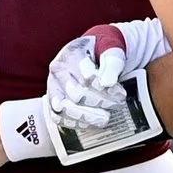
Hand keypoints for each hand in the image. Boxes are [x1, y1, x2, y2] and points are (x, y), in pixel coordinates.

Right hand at [48, 19, 170, 129]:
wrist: (91, 53)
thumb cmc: (102, 51)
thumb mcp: (111, 48)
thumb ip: (111, 62)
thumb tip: (107, 83)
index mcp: (72, 54)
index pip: (87, 77)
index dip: (105, 89)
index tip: (120, 93)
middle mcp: (58, 70)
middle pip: (77, 94)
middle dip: (100, 102)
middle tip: (117, 104)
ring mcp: (53, 86)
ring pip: (64, 108)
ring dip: (87, 116)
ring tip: (105, 118)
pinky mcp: (52, 101)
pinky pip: (58, 118)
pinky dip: (76, 123)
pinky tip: (92, 123)